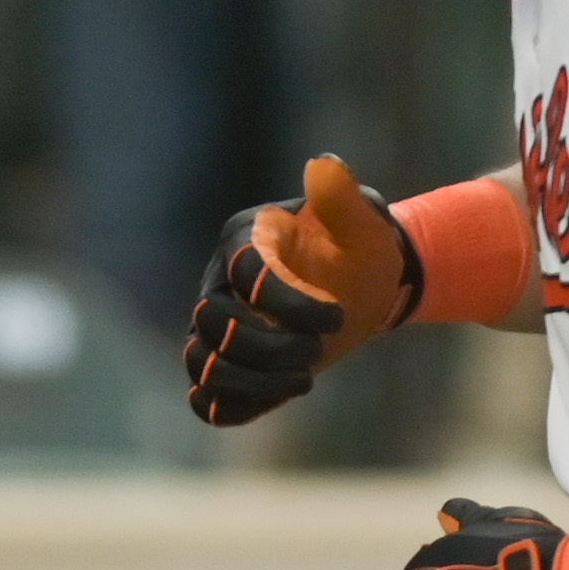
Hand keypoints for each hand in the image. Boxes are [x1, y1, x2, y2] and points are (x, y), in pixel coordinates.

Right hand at [182, 154, 419, 425]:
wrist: (366, 283)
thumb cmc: (363, 246)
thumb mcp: (364, 220)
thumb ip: (342, 196)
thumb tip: (324, 164)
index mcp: (245, 240)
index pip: (245, 274)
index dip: (286, 302)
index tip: (336, 315)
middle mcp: (220, 282)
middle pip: (214, 322)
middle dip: (267, 345)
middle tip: (317, 349)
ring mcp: (216, 327)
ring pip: (202, 364)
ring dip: (251, 380)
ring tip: (304, 379)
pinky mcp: (224, 365)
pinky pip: (204, 398)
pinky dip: (234, 406)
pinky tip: (281, 395)